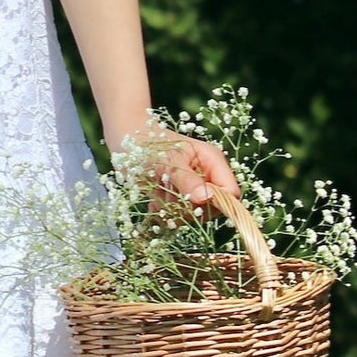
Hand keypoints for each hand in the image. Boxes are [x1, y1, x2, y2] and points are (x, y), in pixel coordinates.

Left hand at [122, 125, 241, 213]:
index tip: (194, 200)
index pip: (231, 192)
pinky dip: (161, 210)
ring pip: (191, 215)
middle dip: (188, 205)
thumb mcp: (167, 160)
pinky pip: (175, 217)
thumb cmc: (147, 142)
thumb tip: (207, 198)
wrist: (125, 138)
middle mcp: (206, 176)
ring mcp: (191, 189)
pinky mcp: (176, 199)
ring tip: (157, 186)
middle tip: (168, 187)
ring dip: (171, 206)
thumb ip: (186, 179)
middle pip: (212, 208)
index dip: (218, 201)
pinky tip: (153, 193)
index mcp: (212, 161)